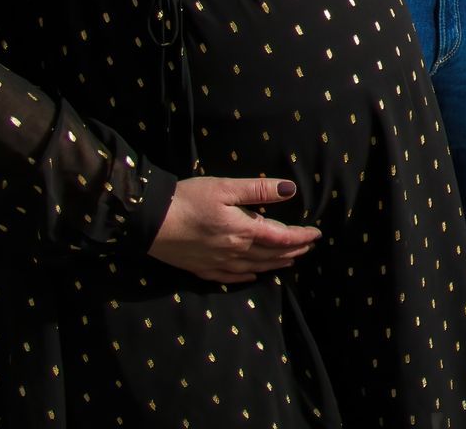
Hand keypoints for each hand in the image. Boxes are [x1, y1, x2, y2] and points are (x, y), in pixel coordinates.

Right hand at [148, 176, 321, 284]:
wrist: (148, 222)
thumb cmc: (187, 199)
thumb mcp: (225, 187)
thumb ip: (258, 190)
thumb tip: (290, 190)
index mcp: (243, 230)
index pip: (281, 237)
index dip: (301, 236)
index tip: (316, 233)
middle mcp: (234, 251)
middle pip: (271, 254)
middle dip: (292, 250)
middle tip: (308, 246)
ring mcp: (217, 263)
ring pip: (255, 267)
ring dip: (276, 264)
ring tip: (290, 260)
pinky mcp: (200, 268)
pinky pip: (230, 277)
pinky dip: (247, 276)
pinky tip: (253, 274)